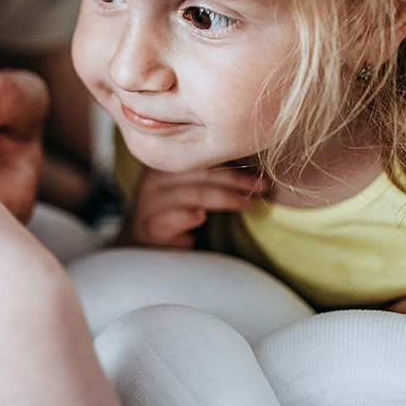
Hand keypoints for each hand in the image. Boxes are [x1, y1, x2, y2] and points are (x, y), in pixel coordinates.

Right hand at [118, 164, 267, 247]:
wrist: (144, 248)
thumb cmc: (174, 216)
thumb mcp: (188, 190)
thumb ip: (207, 177)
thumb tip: (251, 169)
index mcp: (163, 164)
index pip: (201, 157)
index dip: (232, 164)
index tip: (259, 174)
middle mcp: (153, 180)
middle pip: (201, 173)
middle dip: (236, 180)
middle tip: (261, 188)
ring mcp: (149, 203)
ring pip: (194, 194)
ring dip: (226, 198)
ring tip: (247, 204)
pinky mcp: (151, 227)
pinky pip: (176, 218)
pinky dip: (190, 217)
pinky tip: (201, 218)